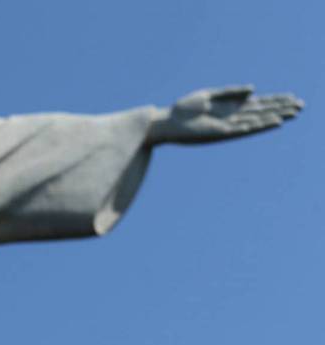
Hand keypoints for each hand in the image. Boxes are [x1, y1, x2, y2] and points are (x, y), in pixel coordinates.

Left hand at [147, 85, 301, 144]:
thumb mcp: (209, 95)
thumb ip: (231, 92)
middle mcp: (232, 117)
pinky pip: (244, 129)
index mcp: (229, 107)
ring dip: (274, 117)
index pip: (257, 103)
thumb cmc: (184, 108)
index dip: (275, 101)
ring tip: (291, 114)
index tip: (292, 98)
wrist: (166, 122)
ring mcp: (227, 125)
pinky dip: (258, 125)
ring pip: (256, 120)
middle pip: (261, 112)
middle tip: (300, 106)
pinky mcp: (220, 133)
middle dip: (280, 108)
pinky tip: (271, 122)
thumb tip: (254, 89)